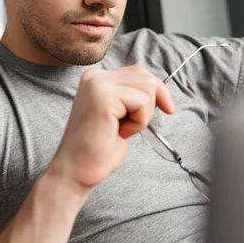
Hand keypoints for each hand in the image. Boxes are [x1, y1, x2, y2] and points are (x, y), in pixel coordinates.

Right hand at [48, 65, 174, 193]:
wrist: (76, 170)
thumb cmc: (98, 148)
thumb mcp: (119, 114)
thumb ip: (130, 95)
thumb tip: (158, 89)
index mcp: (96, 78)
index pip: (138, 72)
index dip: (157, 90)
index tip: (167, 108)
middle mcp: (95, 76)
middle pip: (147, 78)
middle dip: (150, 106)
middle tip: (129, 127)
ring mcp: (98, 84)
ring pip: (147, 88)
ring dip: (143, 115)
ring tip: (121, 129)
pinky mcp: (104, 97)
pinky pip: (142, 102)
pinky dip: (139, 122)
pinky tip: (120, 132)